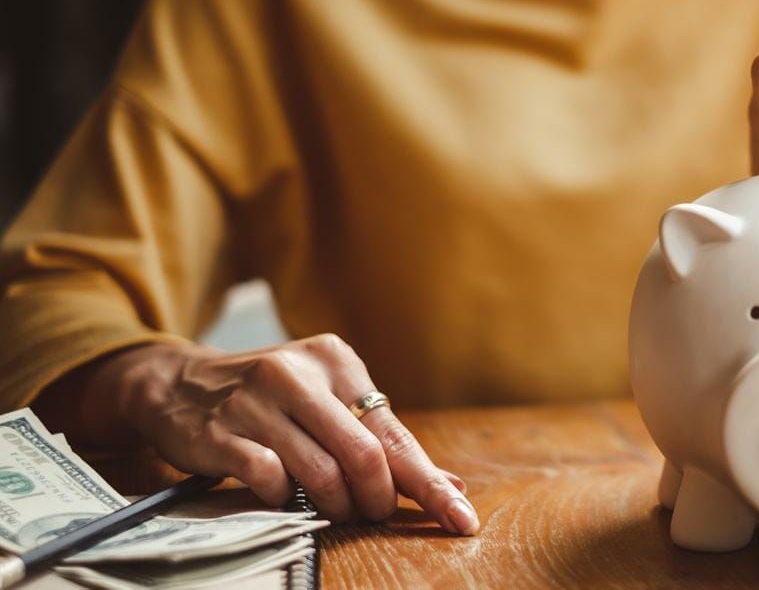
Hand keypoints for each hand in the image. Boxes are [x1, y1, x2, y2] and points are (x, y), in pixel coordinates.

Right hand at [58, 335, 479, 531]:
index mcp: (335, 361)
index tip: (461, 518)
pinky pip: (270, 480)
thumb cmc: (269, 398)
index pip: (395, 432)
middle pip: (365, 454)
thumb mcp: (327, 401)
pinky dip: (286, 499)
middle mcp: (297, 374)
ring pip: (322, 472)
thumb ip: (383, 441)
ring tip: (336, 510)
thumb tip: (450, 483)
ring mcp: (256, 402)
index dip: (430, 483)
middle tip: (375, 513)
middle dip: (379, 498)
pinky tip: (284, 493)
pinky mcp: (220, 433)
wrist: (177, 383)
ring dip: (337, 506)